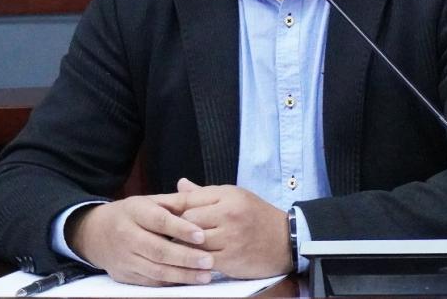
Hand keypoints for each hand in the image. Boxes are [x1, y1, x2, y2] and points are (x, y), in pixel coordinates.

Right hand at [66, 194, 213, 285]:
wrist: (94, 233)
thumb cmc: (132, 214)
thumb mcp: (150, 201)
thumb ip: (177, 201)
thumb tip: (203, 202)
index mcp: (134, 212)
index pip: (159, 221)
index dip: (180, 229)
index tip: (202, 235)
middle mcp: (127, 235)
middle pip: (158, 250)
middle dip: (186, 257)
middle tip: (209, 261)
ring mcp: (124, 258)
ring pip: (155, 270)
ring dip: (182, 275)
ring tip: (205, 275)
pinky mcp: (124, 275)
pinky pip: (150, 281)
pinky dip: (171, 282)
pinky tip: (189, 280)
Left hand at [177, 179, 291, 278]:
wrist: (286, 240)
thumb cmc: (257, 216)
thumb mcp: (235, 196)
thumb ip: (205, 193)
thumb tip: (180, 185)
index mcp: (228, 195)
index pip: (189, 199)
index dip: (171, 208)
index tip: (160, 216)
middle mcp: (229, 214)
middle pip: (187, 221)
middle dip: (176, 229)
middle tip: (168, 234)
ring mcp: (230, 237)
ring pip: (192, 242)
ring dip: (183, 247)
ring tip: (178, 248)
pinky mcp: (231, 259)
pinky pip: (203, 261)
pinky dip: (195, 261)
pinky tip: (192, 260)